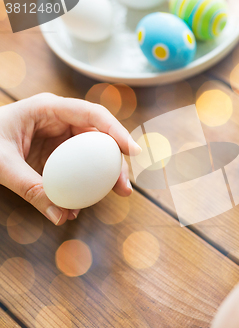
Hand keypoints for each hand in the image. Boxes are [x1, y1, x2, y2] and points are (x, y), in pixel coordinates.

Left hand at [0, 93, 140, 225]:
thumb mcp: (1, 164)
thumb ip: (30, 189)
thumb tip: (60, 216)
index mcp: (48, 108)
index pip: (92, 114)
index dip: (116, 131)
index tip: (133, 151)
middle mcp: (60, 119)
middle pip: (100, 135)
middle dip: (117, 159)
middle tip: (124, 185)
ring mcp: (60, 136)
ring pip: (94, 151)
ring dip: (107, 172)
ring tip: (118, 193)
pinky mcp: (56, 153)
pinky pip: (78, 167)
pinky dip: (86, 182)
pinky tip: (85, 201)